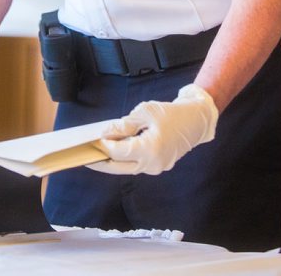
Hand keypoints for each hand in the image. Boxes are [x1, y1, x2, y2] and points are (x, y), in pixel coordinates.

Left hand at [89, 84, 217, 174]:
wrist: (195, 121)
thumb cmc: (171, 113)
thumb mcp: (145, 112)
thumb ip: (124, 124)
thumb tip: (106, 133)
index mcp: (150, 149)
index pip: (119, 152)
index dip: (104, 146)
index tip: (91, 139)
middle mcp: (153, 163)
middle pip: (119, 167)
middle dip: (101, 161)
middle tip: (85, 155)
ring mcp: (156, 167)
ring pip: (127, 168)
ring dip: (112, 160)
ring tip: (97, 153)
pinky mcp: (158, 166)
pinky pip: (136, 164)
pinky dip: (125, 158)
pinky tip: (115, 151)